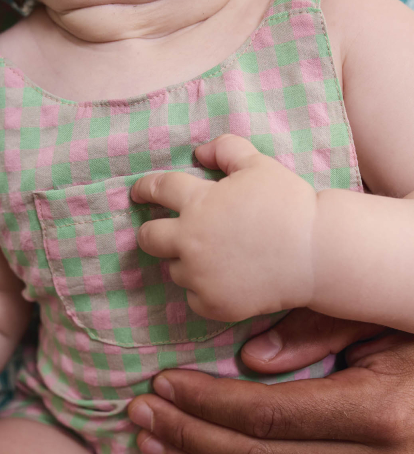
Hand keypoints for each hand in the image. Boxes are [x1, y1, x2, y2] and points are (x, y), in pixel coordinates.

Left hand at [128, 309, 413, 453]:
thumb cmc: (411, 337)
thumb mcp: (372, 320)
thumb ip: (315, 332)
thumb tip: (250, 359)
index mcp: (375, 414)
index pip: (266, 416)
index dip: (206, 403)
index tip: (162, 382)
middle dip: (187, 435)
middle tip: (139, 412)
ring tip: (148, 441)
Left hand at [131, 135, 317, 321]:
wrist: (316, 253)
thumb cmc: (288, 204)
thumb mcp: (259, 164)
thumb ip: (226, 149)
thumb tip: (198, 152)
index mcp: (197, 204)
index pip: (158, 189)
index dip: (144, 188)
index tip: (137, 193)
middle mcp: (190, 241)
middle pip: (148, 237)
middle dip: (150, 232)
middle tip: (163, 232)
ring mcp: (199, 276)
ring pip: (174, 269)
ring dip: (187, 261)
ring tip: (216, 257)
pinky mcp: (212, 304)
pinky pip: (194, 297)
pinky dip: (204, 289)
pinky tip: (226, 280)